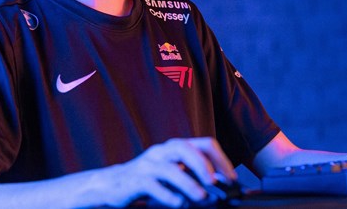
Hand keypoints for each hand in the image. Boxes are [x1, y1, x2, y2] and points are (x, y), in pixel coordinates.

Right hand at [91, 137, 236, 207]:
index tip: (232, 179)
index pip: (204, 144)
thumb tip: (223, 190)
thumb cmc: (150, 180)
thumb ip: (195, 178)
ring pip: (170, 169)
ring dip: (188, 184)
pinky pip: (153, 186)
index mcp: (176, 148)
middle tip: (216, 183)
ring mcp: (148, 165)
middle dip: (203, 166)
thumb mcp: (175, 174)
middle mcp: (162, 152)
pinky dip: (168, 196)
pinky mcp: (135, 181)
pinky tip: (179, 204)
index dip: (221, 160)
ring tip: (201, 198)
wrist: (114, 185)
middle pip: (186, 149)